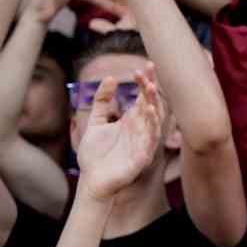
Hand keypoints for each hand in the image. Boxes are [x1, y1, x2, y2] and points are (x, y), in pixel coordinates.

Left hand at [76, 67, 165, 201]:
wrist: (92, 181)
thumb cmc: (95, 155)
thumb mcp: (95, 122)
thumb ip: (102, 102)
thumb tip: (110, 78)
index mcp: (131, 122)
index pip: (142, 97)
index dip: (145, 82)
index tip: (145, 65)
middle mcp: (140, 130)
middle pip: (150, 105)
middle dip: (150, 88)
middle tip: (148, 70)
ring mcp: (143, 143)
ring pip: (153, 120)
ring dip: (153, 104)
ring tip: (151, 87)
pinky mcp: (142, 157)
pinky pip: (151, 140)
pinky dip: (152, 126)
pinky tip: (151, 112)